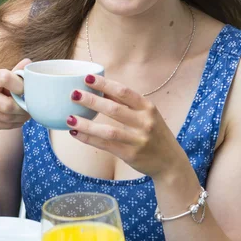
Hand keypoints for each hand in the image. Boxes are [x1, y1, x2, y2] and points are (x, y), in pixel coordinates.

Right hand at [0, 58, 31, 137]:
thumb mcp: (6, 83)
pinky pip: (0, 126)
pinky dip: (12, 125)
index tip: (25, 92)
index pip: (5, 77)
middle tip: (29, 110)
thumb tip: (28, 61)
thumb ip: (16, 74)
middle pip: (7, 104)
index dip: (20, 86)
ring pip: (5, 117)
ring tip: (24, 116)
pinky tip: (14, 121)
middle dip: (22, 109)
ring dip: (19, 118)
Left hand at [66, 74, 180, 178]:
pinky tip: (76, 133)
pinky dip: (89, 138)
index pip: (124, 92)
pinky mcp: (130, 155)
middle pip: (113, 109)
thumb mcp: (147, 115)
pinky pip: (105, 145)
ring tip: (69, 118)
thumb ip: (127, 104)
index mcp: (148, 108)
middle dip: (91, 100)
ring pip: (108, 130)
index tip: (87, 78)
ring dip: (86, 123)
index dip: (104, 84)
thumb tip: (100, 89)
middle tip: (73, 94)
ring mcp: (138, 140)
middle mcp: (145, 122)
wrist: (170, 162)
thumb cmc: (154, 134)